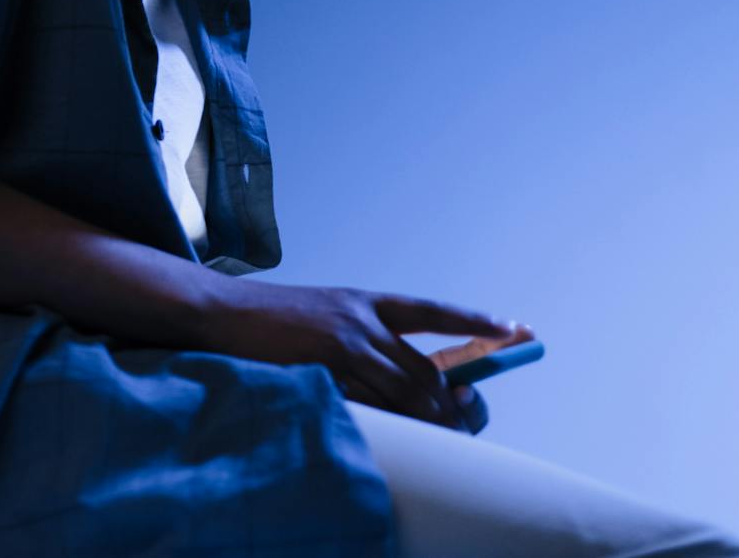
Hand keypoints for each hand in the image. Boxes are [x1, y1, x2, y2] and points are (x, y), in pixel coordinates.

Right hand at [204, 281, 518, 430]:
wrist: (222, 312)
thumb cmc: (271, 322)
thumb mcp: (325, 317)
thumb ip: (365, 340)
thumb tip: (412, 378)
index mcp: (366, 302)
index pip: (433, 312)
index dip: (475, 322)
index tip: (515, 329)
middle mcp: (363, 319)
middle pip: (427, 368)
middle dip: (451, 402)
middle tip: (466, 422)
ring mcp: (346, 341)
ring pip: (409, 391)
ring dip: (428, 419)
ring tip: (441, 436)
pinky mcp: (328, 364)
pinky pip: (374, 403)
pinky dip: (390, 420)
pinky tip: (393, 429)